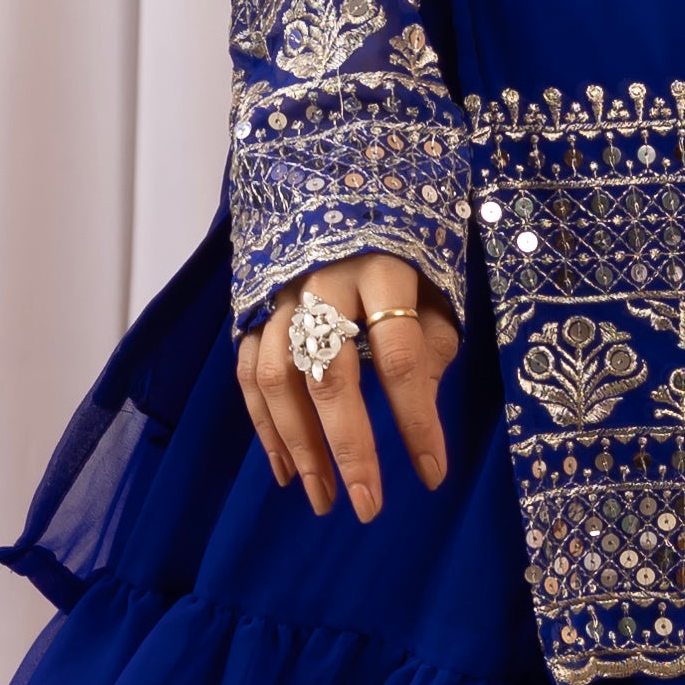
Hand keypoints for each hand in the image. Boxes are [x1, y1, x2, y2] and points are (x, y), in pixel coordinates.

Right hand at [237, 253, 457, 519]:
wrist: (336, 180)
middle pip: (331, 375)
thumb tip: (419, 409)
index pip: (399, 357)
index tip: (432, 474)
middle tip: (366, 505)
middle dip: (349, 448)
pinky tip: (287, 470)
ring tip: (324, 498)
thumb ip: (429, 342)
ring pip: (280, 379)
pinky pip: (250, 374)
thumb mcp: (434, 283)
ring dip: (300, 447)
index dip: (415, 420)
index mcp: (382, 268)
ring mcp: (280, 293)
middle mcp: (323, 280)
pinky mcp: (251, 306)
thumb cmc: (402, 244)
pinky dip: (265, 427)